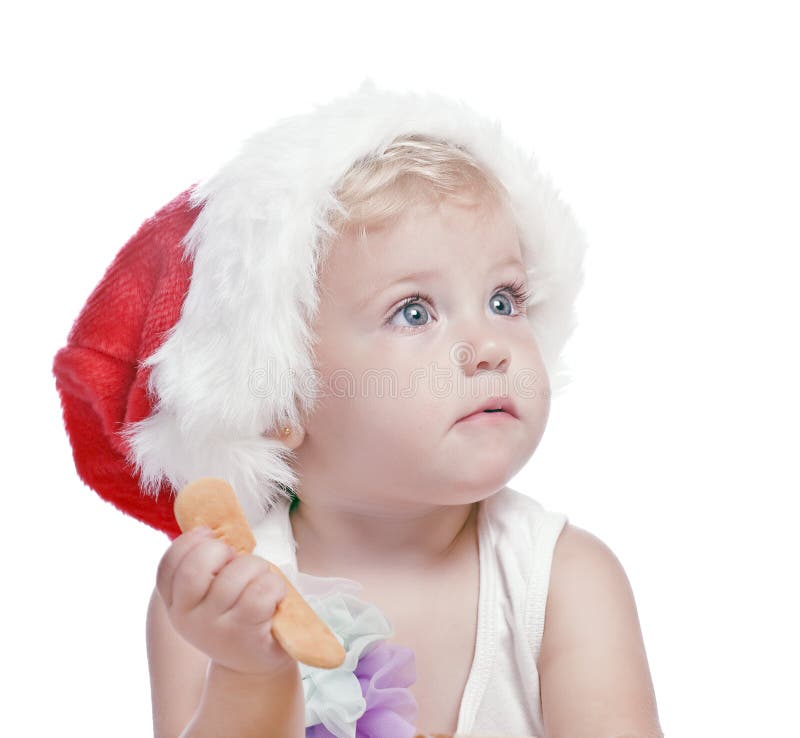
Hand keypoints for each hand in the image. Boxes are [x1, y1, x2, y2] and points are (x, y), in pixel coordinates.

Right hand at [156, 527, 295, 675]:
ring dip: (257, 567)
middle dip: (222, 551)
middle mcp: (187, 617)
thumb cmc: (237, 612)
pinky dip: (274, 586)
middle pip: (197, 567)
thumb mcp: (212, 591)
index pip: (168, 565)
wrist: (255, 661)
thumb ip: (206, 562)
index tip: (210, 536)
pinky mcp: (244, 635)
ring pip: (236, 574)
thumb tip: (212, 518)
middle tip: (237, 561)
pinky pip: (260, 592)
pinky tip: (274, 596)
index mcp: (175, 602)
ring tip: (261, 580)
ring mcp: (213, 629)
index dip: (190, 542)